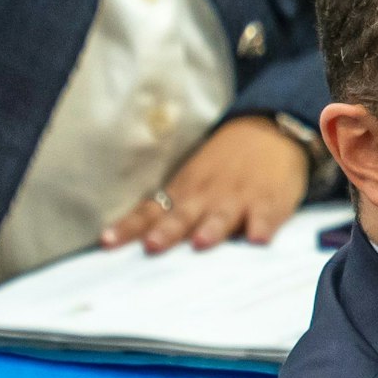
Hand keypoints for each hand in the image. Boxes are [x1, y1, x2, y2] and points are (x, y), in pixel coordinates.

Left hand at [101, 116, 310, 252]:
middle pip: (182, 216)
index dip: (129, 227)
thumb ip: (171, 209)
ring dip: (211, 230)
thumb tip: (139, 241)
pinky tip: (257, 239)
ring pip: (222, 216)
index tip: (107, 242)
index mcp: (184, 191)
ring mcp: (239, 198)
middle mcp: (207, 196)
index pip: (150, 211)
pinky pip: (266, 216)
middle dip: (167, 231)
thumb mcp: (193, 179)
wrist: (270, 131)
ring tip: (201, 243)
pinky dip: (262, 227)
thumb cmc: (224, 164)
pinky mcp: (270, 202)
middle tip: (152, 246)